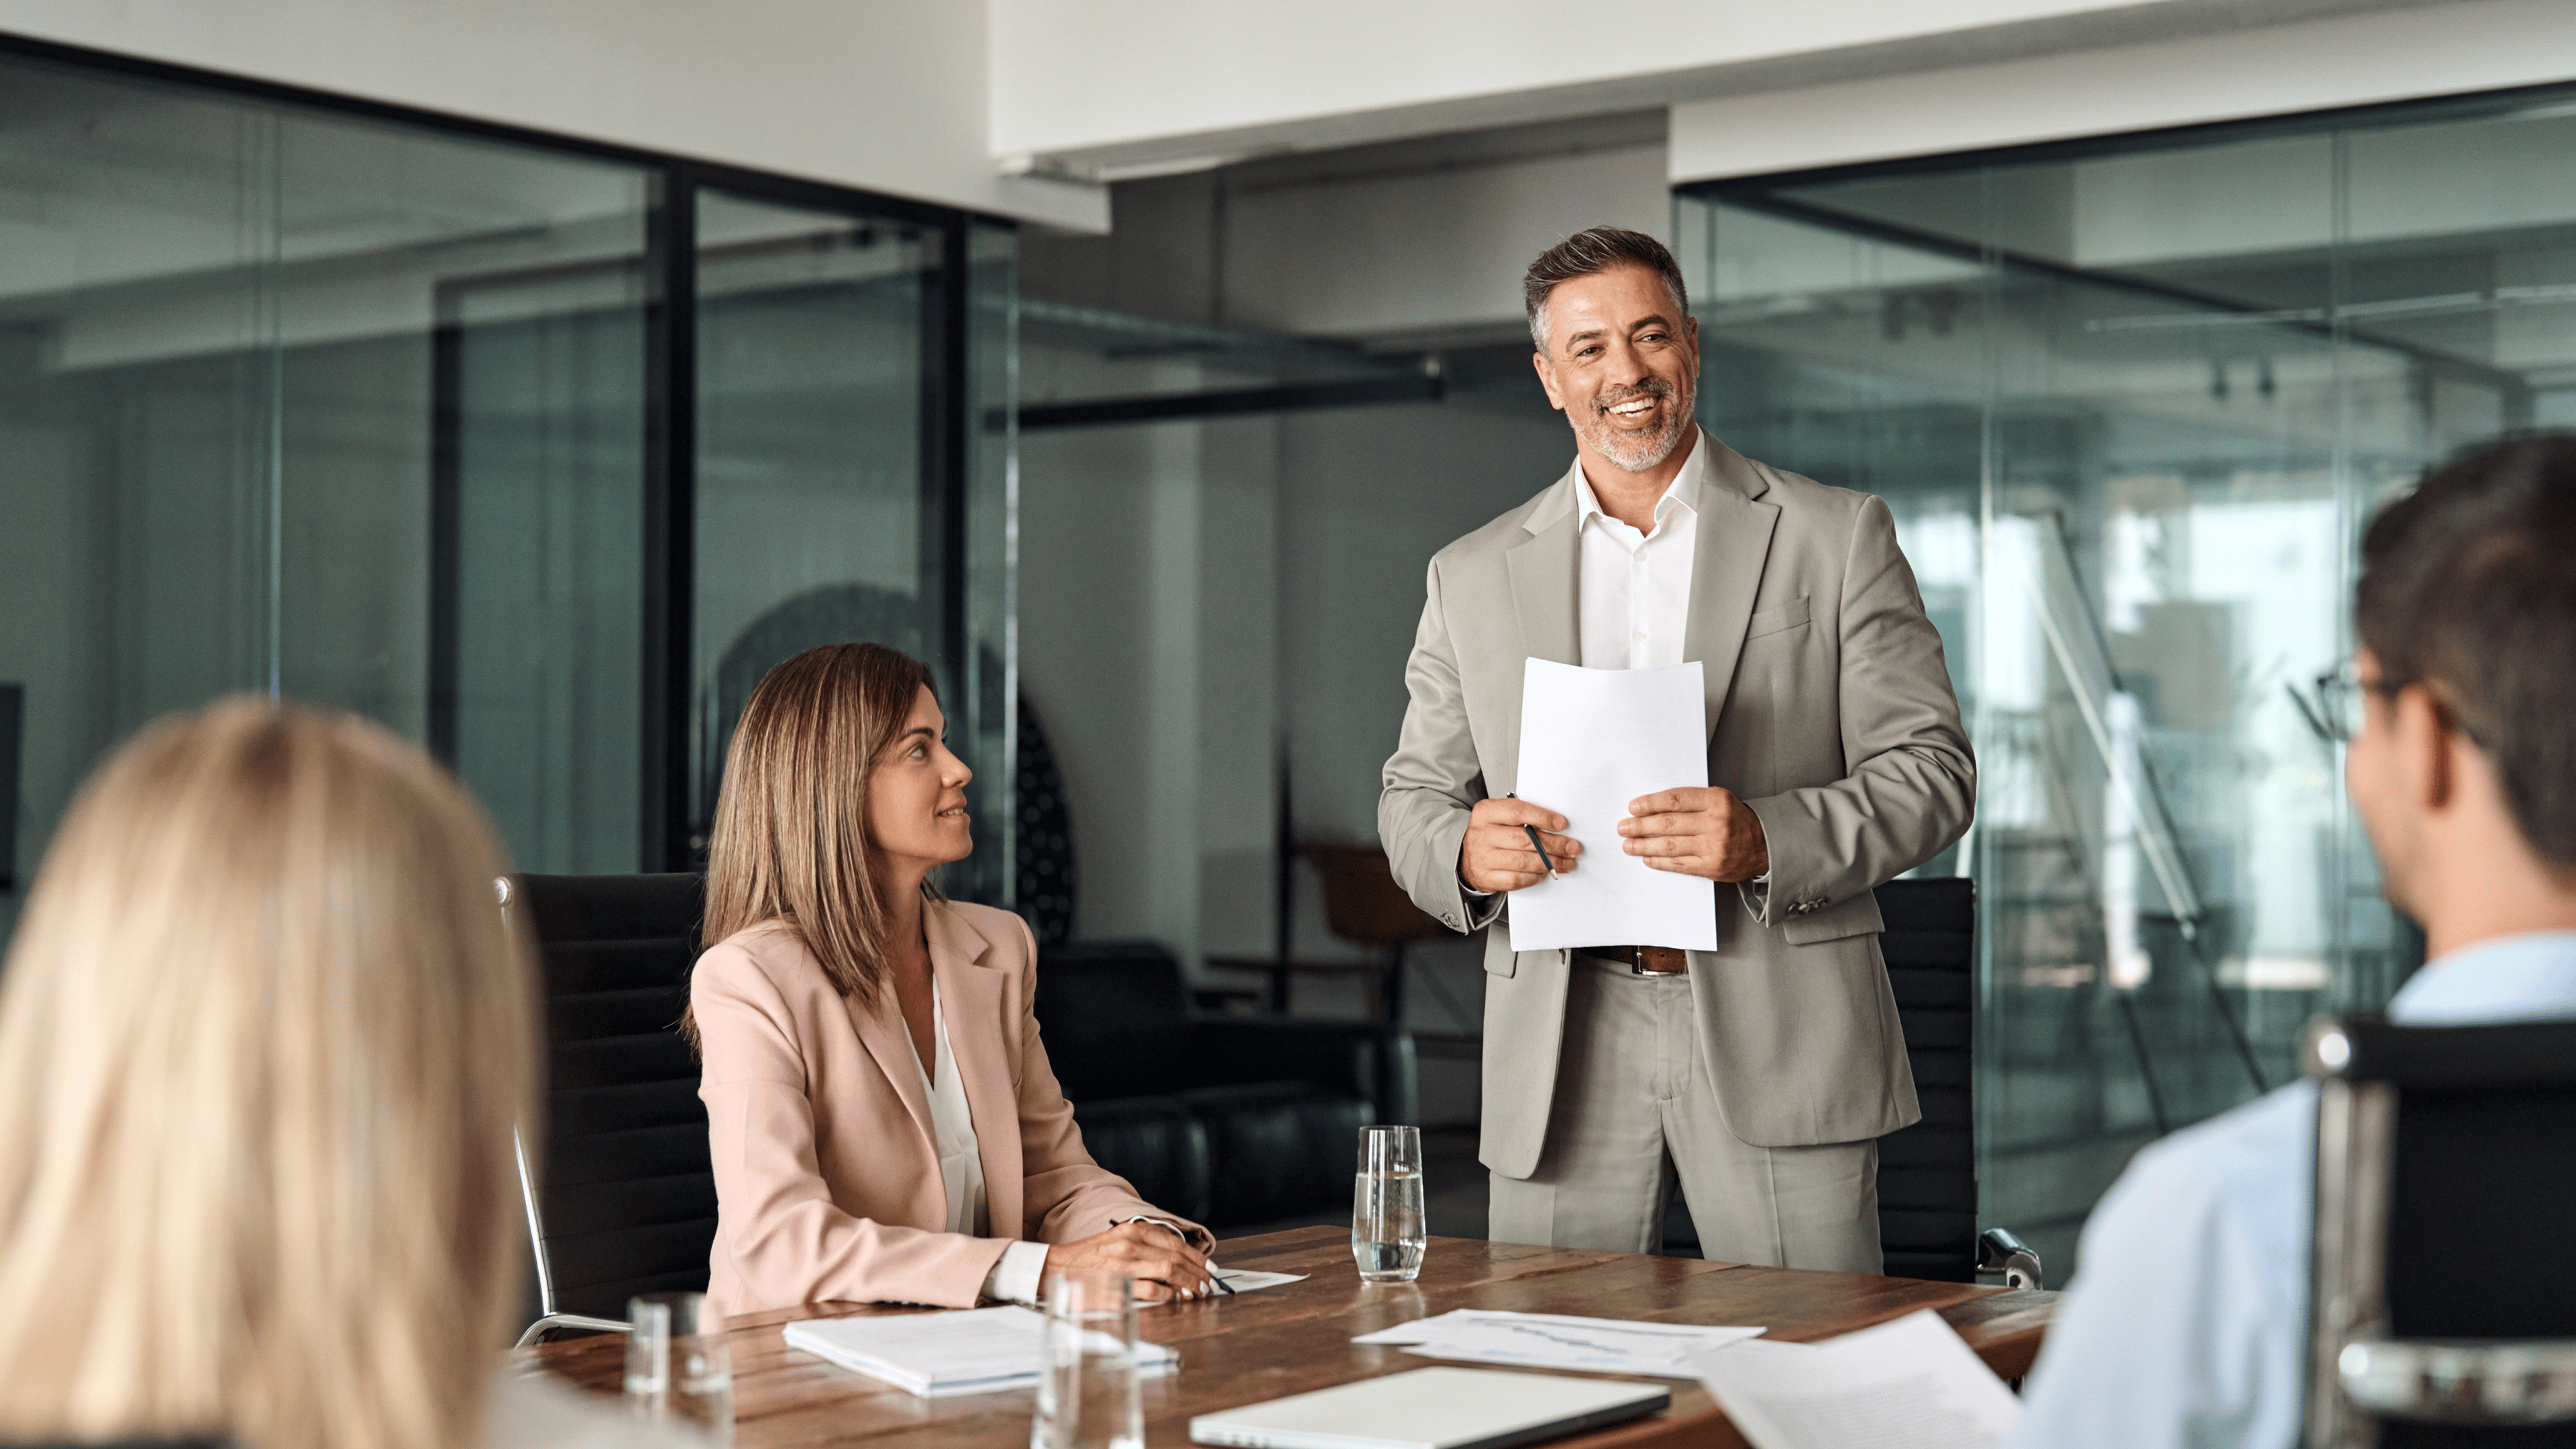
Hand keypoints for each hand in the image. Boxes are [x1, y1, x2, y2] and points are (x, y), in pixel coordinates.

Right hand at [1041, 1222, 1217, 1301]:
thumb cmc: (1088, 1258)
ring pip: (1169, 1271)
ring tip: (1198, 1292)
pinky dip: (1168, 1295)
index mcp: (1132, 1230)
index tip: (1207, 1267)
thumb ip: (1143, 1247)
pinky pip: (1152, 1289)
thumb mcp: (1117, 1240)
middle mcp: (1130, 1243)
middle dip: (1197, 1272)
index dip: (1195, 1256)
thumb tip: (1175, 1262)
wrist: (1055, 1268)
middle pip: (1176, 1256)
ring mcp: (1124, 1264)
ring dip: (1188, 1283)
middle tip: (1208, 1283)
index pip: (1174, 1241)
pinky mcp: (1118, 1284)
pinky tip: (1175, 1299)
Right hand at [1458, 797, 1580, 893]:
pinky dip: (1535, 876)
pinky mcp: (1487, 878)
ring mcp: (1483, 858)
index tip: (1562, 824)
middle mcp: (1482, 835)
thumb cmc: (1490, 832)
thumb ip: (1523, 816)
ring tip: (1567, 862)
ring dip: (1550, 862)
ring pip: (1522, 861)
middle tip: (1572, 847)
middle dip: (1554, 844)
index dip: (1542, 817)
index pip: (1517, 812)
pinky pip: (1516, 879)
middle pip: (1524, 839)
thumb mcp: (1499, 816)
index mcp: (1486, 812)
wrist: (1462, 854)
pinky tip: (1545, 872)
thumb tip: (1557, 826)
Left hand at [1617, 787, 1768, 881]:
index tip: (1633, 807)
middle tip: (1623, 827)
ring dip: (1644, 846)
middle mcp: (1715, 823)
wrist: (1764, 845)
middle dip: (1640, 826)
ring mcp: (1713, 847)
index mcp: (1716, 800)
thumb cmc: (1735, 820)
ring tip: (1628, 845)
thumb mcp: (1718, 800)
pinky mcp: (1711, 867)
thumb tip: (1652, 807)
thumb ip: (1690, 801)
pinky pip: (1679, 864)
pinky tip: (1647, 859)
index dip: (1650, 803)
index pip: (1675, 800)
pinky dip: (1659, 862)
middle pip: (1668, 824)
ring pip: (1670, 845)